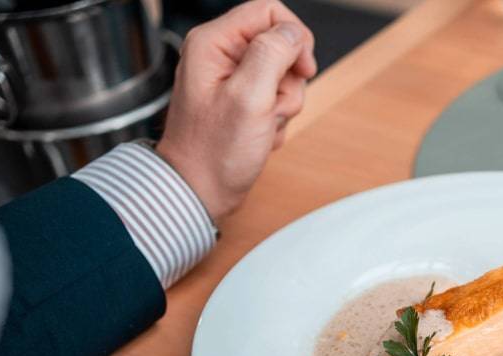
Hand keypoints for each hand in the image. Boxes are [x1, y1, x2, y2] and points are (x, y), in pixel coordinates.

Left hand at [156, 0, 316, 222]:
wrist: (199, 191)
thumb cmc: (214, 152)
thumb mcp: (249, 98)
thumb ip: (272, 54)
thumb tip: (292, 32)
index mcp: (213, 43)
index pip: (269, 12)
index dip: (294, 37)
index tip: (303, 67)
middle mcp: (220, 55)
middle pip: (279, 44)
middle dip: (290, 77)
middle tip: (275, 104)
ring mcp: (231, 80)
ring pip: (283, 74)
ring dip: (285, 103)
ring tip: (265, 124)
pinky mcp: (241, 101)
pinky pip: (276, 98)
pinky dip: (277, 117)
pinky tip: (261, 133)